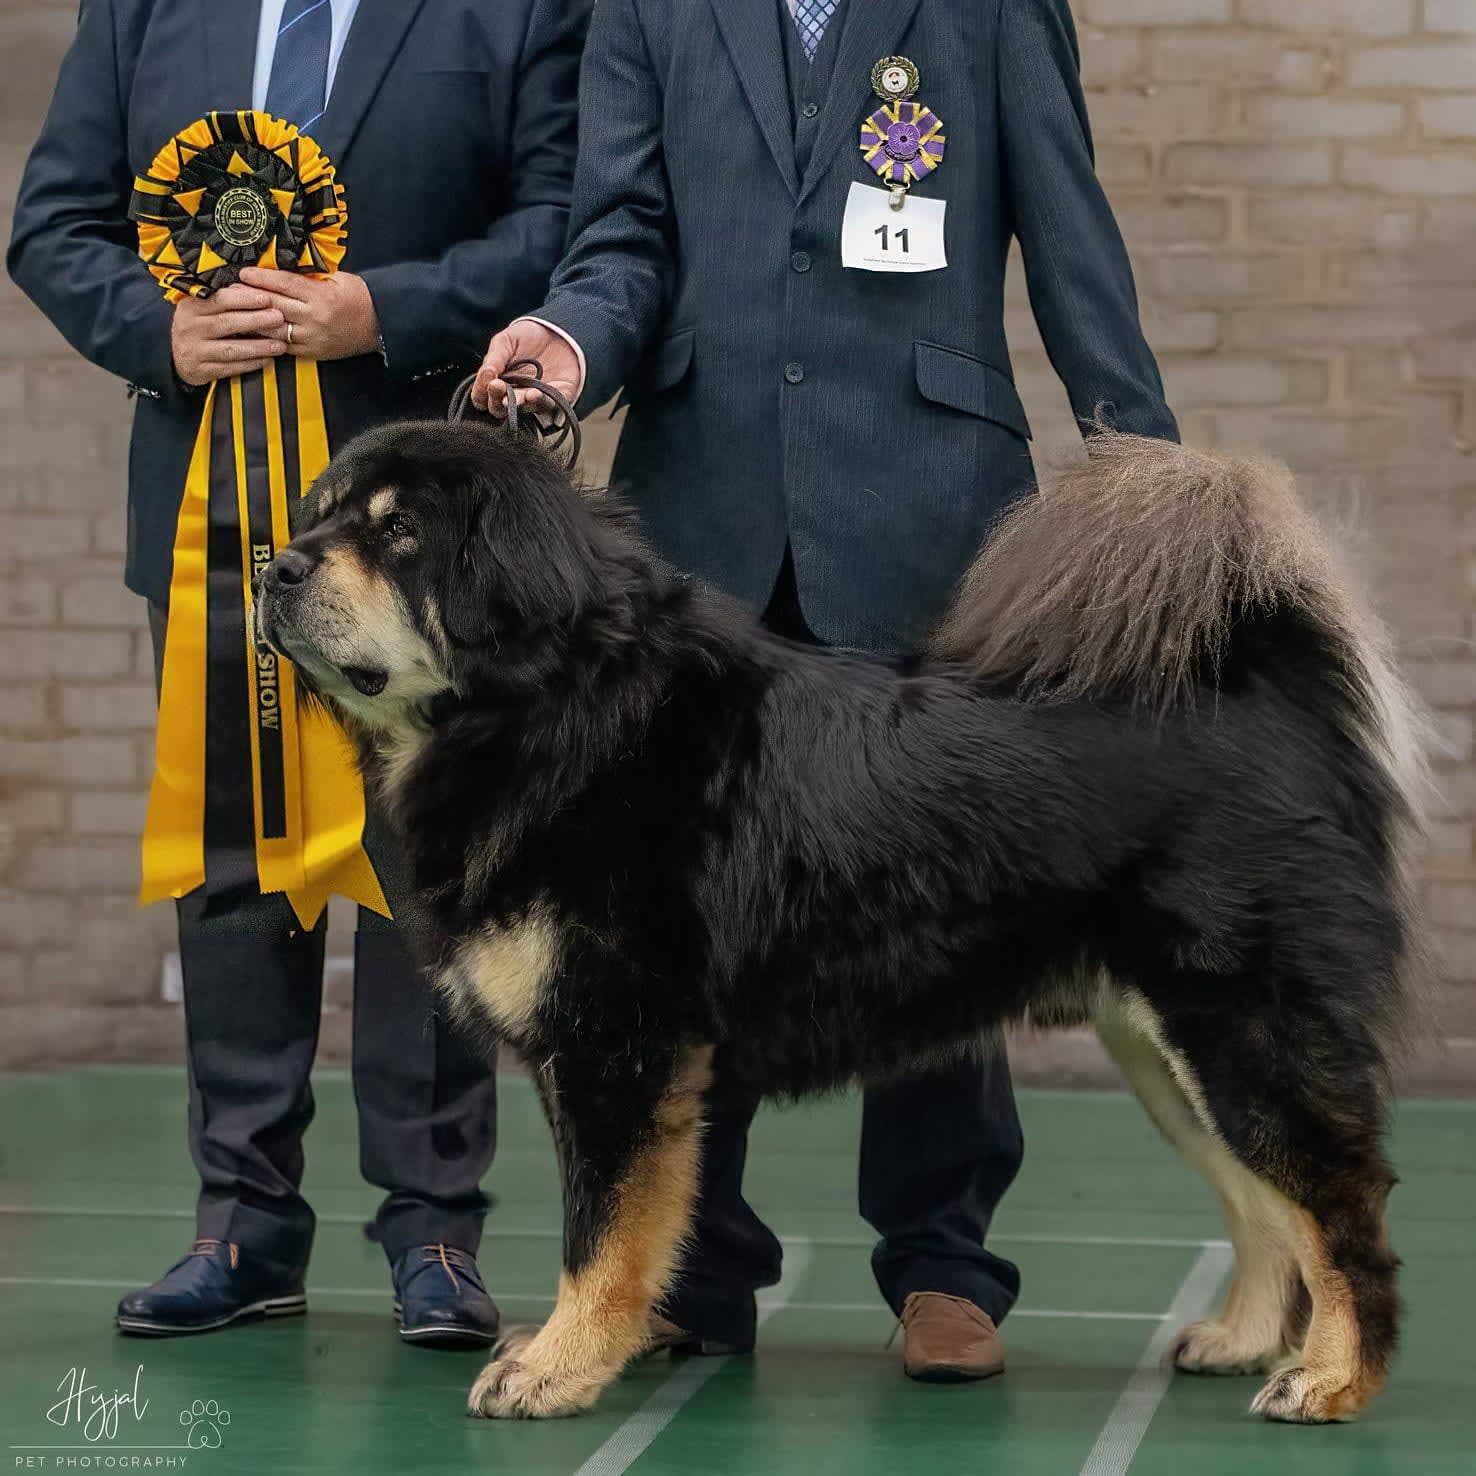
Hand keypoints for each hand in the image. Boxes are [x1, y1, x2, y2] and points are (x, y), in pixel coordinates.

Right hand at [171, 284, 285, 384]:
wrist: (177, 357)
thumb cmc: (198, 328)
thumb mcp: (203, 309)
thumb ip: (225, 301)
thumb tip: (256, 289)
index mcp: (191, 306)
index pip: (219, 299)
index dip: (244, 299)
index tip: (266, 298)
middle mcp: (190, 327)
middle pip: (226, 323)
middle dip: (256, 320)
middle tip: (278, 318)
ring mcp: (194, 350)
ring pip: (230, 349)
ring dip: (258, 347)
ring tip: (279, 344)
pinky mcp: (201, 370)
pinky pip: (230, 368)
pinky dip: (250, 364)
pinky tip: (267, 360)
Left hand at [237, 267, 380, 361]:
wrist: (380, 325)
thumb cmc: (360, 299)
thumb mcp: (337, 279)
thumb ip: (309, 278)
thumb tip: (281, 275)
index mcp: (320, 296)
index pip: (283, 284)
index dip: (260, 278)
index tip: (244, 273)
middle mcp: (314, 318)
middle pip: (273, 305)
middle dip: (249, 297)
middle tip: (230, 290)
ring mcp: (312, 337)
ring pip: (274, 328)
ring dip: (252, 319)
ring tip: (236, 312)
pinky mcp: (312, 352)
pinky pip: (283, 345)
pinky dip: (267, 338)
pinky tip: (254, 333)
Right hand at [472, 320, 580, 415]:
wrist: (556, 331)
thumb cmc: (526, 338)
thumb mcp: (505, 341)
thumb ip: (493, 358)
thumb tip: (485, 375)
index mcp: (497, 383)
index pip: (482, 398)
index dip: (481, 394)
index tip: (487, 381)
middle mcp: (514, 396)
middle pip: (500, 409)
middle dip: (497, 400)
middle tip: (497, 386)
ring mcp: (534, 400)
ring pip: (524, 409)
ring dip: (519, 403)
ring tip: (518, 394)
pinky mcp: (557, 398)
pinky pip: (550, 405)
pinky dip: (541, 402)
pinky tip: (534, 394)